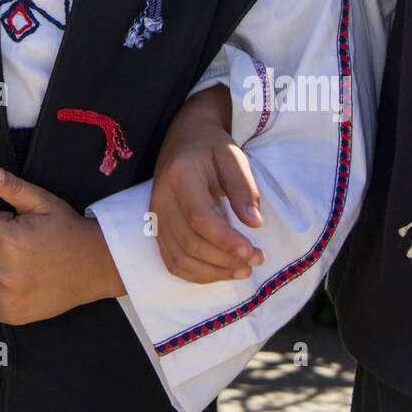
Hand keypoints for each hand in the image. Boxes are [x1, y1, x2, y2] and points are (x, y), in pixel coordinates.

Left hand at [0, 163, 124, 324]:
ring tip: (5, 260)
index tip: (8, 223)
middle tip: (10, 242)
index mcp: (11, 241)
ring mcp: (6, 297)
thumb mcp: (43, 202)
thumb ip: (12, 187)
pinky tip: (6, 281)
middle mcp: (5, 272)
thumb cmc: (67, 231)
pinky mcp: (9, 315)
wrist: (95, 267)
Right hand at [150, 85, 264, 283]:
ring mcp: (155, 215)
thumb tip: (254, 223)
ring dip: (213, 272)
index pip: (199, 218)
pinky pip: (171, 261)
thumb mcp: (233, 157)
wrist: (185, 137)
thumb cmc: (212, 146)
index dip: (226, 240)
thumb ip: (243, 188)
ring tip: (242, 270)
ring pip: (179, 258)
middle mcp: (161, 197)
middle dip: (225, 259)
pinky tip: (219, 271)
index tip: (253, 250)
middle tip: (256, 260)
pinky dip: (196, 274)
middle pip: (189, 243)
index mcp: (180, 175)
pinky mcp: (156, 227)